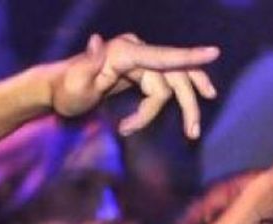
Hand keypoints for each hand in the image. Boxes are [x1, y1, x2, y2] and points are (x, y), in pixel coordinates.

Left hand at [48, 33, 219, 138]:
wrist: (58, 90)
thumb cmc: (66, 90)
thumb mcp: (75, 81)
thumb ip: (89, 63)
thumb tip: (97, 41)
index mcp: (125, 52)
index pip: (162, 55)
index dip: (188, 56)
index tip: (214, 52)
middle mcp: (136, 51)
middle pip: (174, 74)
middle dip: (187, 103)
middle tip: (193, 132)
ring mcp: (140, 61)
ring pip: (173, 82)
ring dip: (184, 106)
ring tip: (192, 131)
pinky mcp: (140, 72)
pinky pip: (165, 85)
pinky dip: (172, 102)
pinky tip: (186, 113)